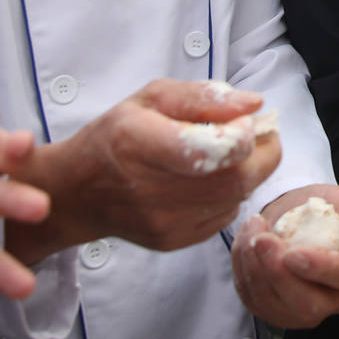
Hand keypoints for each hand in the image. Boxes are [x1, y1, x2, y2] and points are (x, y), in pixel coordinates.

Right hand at [5, 79, 280, 262]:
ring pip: (236, 199)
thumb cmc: (116, 136)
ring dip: (245, 174)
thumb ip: (203, 97)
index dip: (241, 136)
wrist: (79, 192)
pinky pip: (224, 217)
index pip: (210, 150)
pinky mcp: (172, 241)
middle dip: (259, 154)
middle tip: (252, 136)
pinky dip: (229, 196)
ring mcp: (162, 222)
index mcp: (139, 143)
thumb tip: (252, 104)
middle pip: (235, 179)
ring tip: (226, 156)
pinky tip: (207, 181)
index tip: (241, 121)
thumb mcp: (151, 98)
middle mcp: (150, 189)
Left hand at [232, 183, 338, 329]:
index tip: (293, 252)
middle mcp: (336, 298)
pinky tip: (245, 246)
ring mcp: (306, 311)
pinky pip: (257, 303)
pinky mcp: (278, 313)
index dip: (319, 267)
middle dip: (279, 274)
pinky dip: (244, 273)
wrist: (294, 221)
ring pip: (278, 305)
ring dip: (256, 270)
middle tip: (261, 239)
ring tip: (251, 232)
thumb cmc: (322, 210)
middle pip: (309, 303)